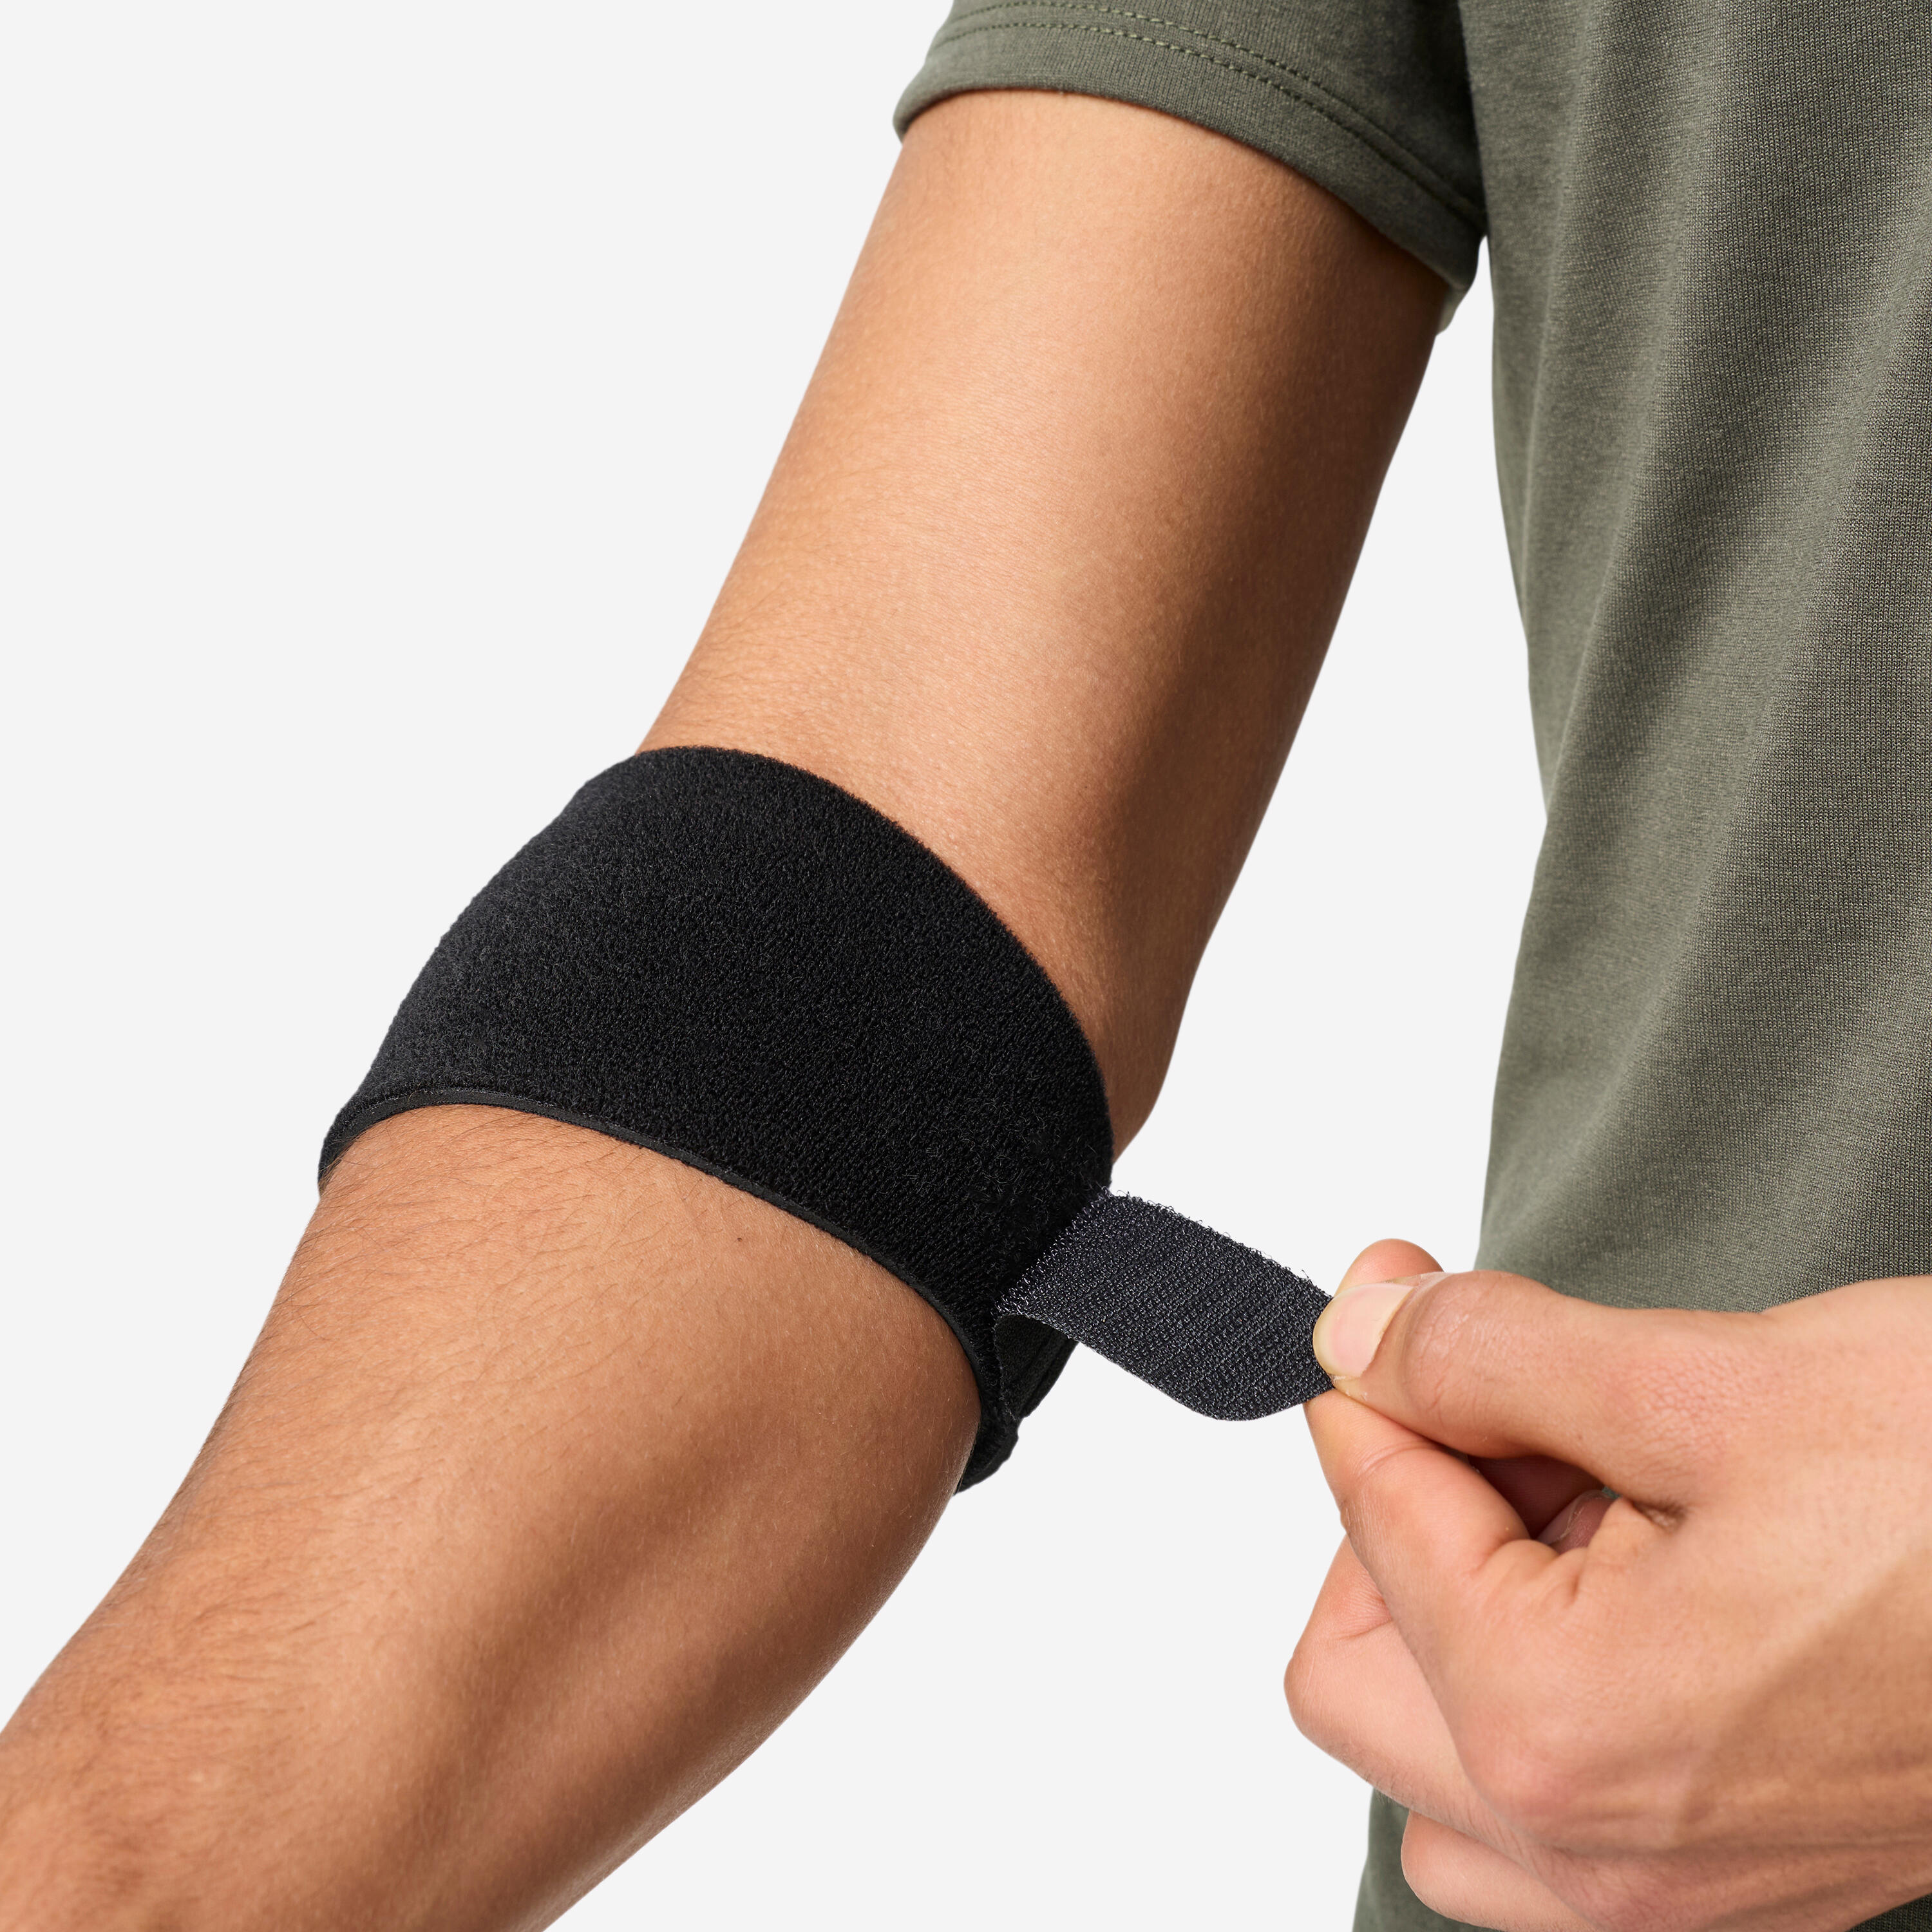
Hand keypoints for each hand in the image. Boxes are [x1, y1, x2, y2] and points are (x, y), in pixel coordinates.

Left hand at [1286, 1239, 1931, 1931]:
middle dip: (1399, 1509)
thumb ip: (1489, 1356)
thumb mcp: (1710, 1379)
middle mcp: (1600, 1853)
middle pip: (1351, 1667)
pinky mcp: (1736, 1880)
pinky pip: (1542, 1809)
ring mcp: (1671, 1892)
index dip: (1376, 1378)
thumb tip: (1361, 1327)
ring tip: (1568, 1490)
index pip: (1367, 1519)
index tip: (1401, 1297)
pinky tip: (1626, 1567)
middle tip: (1483, 1398)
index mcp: (1563, 1726)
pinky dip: (1537, 1680)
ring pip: (1434, 1755)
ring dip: (1457, 1607)